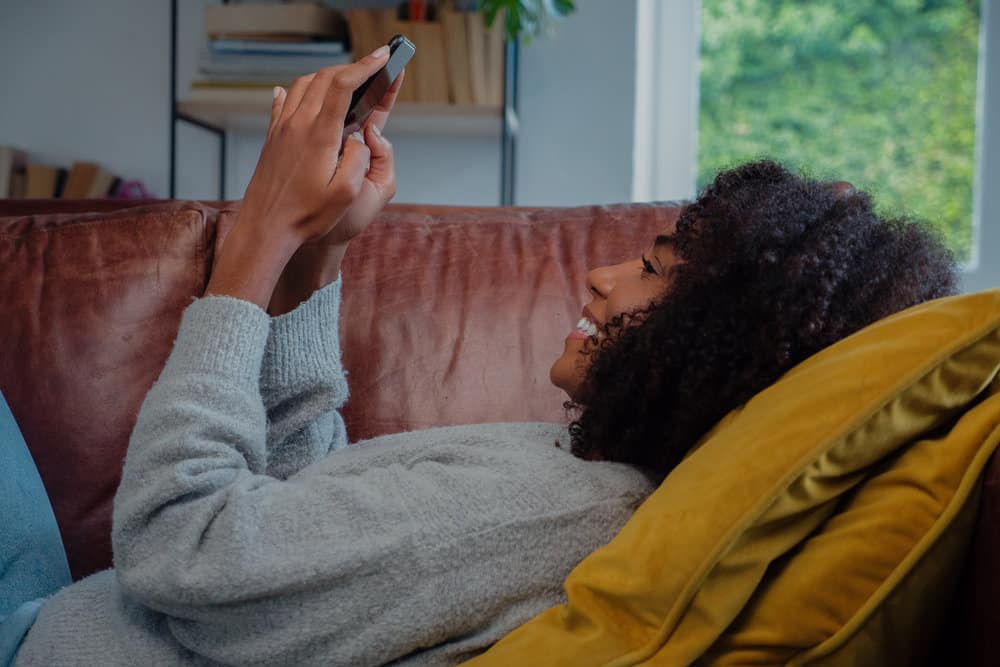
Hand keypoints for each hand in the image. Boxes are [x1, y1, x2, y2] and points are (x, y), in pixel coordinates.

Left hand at [205, 47, 390, 308]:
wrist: (265, 227)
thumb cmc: (307, 216)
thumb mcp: (346, 194)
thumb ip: (360, 159)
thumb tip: (361, 136)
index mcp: (320, 135)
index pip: (343, 85)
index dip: (366, 66)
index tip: (384, 57)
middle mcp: (298, 124)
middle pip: (324, 78)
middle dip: (351, 67)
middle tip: (372, 66)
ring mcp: (281, 129)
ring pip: (303, 85)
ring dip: (326, 76)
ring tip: (345, 79)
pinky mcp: (272, 138)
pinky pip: (283, 102)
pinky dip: (296, 90)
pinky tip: (292, 91)